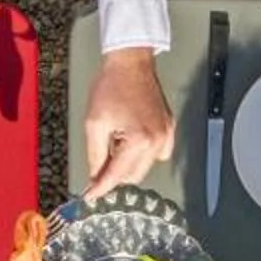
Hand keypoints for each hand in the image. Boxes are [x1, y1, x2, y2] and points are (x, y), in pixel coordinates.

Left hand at [82, 47, 175, 198]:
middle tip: (98, 165)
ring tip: (114, 142)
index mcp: (140, 140)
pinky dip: (142, 155)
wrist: (130, 64)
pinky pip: (157, 154)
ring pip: (145, 167)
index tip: (90, 196)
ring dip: (127, 164)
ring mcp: (167, 135)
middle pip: (133, 176)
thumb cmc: (112, 86)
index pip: (118, 174)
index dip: (101, 187)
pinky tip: (130, 141)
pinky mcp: (169, 129)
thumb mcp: (94, 124)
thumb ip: (95, 155)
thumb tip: (94, 178)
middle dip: (114, 174)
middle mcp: (158, 141)